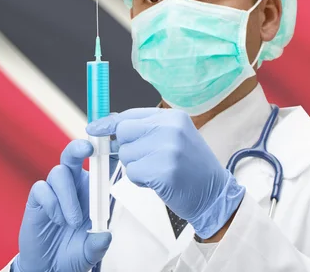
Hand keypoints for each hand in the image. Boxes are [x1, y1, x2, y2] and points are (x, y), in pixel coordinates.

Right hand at [14, 139, 111, 271]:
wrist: (50, 266)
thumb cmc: (74, 252)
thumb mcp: (91, 252)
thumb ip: (98, 244)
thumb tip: (105, 236)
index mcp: (93, 190)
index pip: (100, 165)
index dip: (105, 150)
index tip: (112, 144)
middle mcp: (74, 184)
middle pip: (74, 154)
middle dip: (80, 146)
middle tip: (87, 149)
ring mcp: (55, 190)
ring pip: (59, 172)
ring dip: (68, 197)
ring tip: (71, 222)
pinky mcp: (38, 198)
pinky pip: (42, 188)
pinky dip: (51, 203)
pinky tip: (56, 219)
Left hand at [86, 108, 244, 238]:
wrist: (215, 194)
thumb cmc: (190, 168)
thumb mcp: (173, 138)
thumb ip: (145, 129)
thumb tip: (108, 125)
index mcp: (173, 117)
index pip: (130, 114)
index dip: (109, 123)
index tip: (93, 128)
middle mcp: (171, 128)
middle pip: (124, 132)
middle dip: (127, 148)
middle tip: (145, 159)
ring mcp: (168, 148)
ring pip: (126, 154)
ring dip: (135, 167)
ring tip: (158, 171)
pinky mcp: (164, 170)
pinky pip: (133, 173)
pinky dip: (140, 181)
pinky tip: (158, 182)